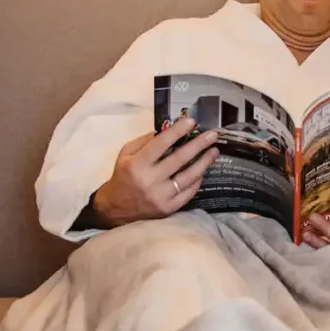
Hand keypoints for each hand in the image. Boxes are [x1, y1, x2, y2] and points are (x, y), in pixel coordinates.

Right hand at [87, 121, 219, 225]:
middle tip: (212, 135)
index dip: (177, 131)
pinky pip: (188, 192)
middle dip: (198, 145)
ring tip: (214, 151)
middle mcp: (150, 181)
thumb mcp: (126, 154)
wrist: (115, 208)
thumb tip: (168, 129)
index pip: (161, 144)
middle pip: (179, 159)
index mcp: (138, 164)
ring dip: (204, 162)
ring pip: (188, 177)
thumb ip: (145, 141)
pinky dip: (197, 180)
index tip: (191, 121)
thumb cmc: (123, 176)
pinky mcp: (168, 208)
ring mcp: (161, 196)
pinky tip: (203, 170)